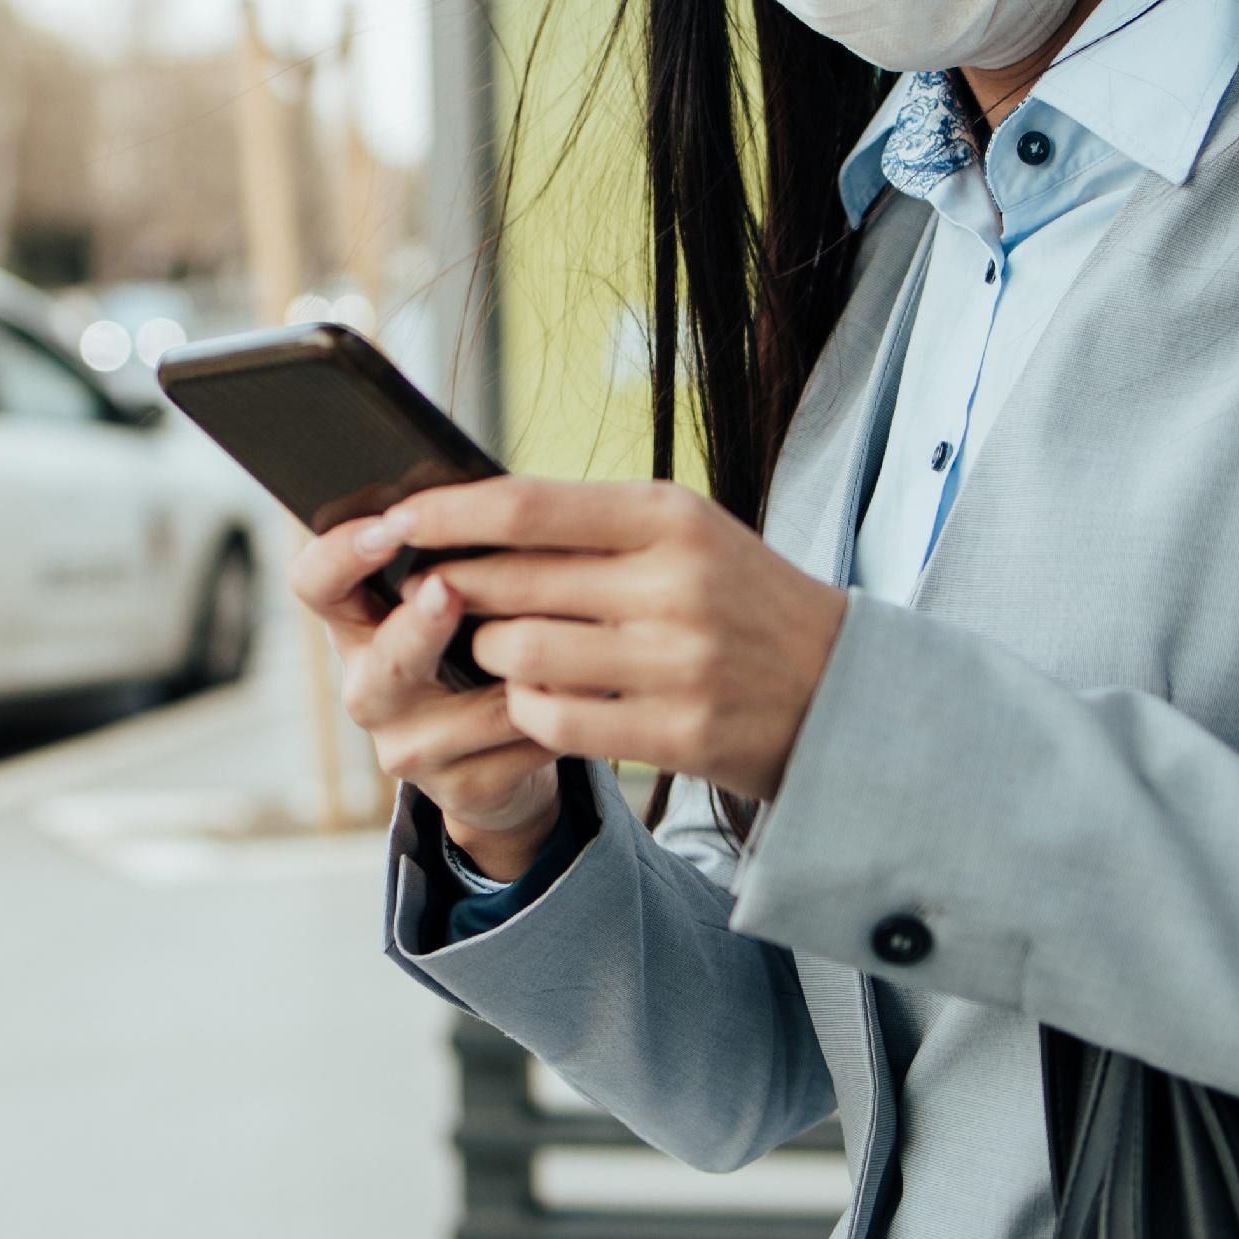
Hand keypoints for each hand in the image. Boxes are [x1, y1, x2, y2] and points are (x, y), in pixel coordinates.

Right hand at [288, 515, 562, 876]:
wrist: (500, 764)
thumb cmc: (480, 651)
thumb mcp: (461, 602)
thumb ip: (463, 558)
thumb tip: (503, 500)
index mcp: (357, 624)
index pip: (315, 582)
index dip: (341, 555)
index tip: (390, 527)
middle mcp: (367, 688)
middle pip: (382, 661)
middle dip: (419, 627)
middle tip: (448, 590)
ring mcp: (406, 747)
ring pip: (475, 709)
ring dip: (534, 673)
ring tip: (580, 642)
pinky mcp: (458, 789)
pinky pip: (523, 741)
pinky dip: (562, 712)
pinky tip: (590, 692)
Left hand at [395, 478, 848, 804]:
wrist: (843, 691)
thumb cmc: (742, 600)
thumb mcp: (686, 533)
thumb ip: (590, 524)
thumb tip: (470, 513)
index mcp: (671, 515)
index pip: (525, 505)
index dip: (446, 513)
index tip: (394, 517)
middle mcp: (674, 583)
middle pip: (508, 582)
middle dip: (458, 591)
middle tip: (439, 594)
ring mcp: (675, 662)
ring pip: (520, 654)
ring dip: (496, 656)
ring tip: (510, 648)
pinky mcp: (675, 732)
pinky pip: (553, 719)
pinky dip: (532, 709)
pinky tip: (545, 697)